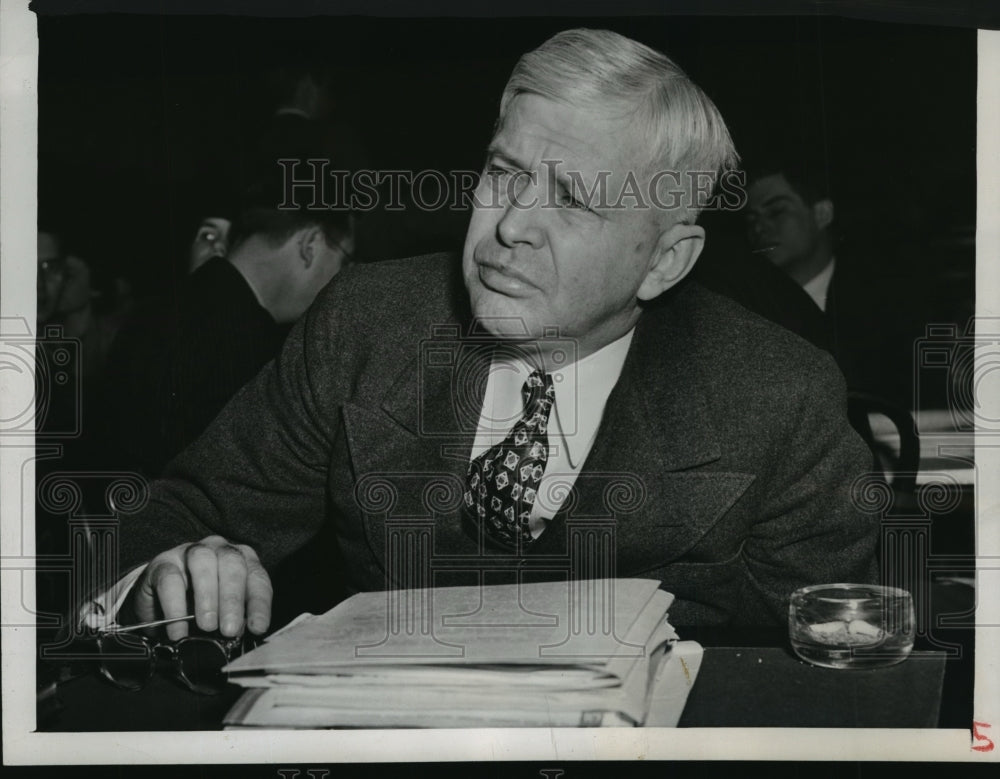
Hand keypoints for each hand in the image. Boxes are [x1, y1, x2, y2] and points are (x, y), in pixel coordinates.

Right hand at [132, 535, 271, 640]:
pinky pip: (170, 578)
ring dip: (207, 596)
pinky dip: (175, 606)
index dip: (259, 604)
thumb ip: (235, 618)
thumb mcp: (223, 612)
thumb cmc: (201, 604)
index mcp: (243, 559)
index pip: (257, 578)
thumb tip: (240, 636)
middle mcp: (220, 549)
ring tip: (207, 626)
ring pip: (203, 562)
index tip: (257, 628)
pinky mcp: (163, 562)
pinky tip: (178, 628)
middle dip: (233, 599)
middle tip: (229, 629)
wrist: (160, 599)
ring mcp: (191, 551)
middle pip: (232, 564)